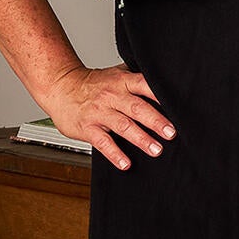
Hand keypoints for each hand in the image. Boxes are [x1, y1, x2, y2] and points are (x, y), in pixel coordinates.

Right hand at [44, 62, 175, 171]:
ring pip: (123, 126)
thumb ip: (137, 79)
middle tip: (171, 133)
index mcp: (122, 81)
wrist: (60, 86)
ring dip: (141, 139)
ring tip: (156, 150)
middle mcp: (112, 96)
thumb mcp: (116, 74)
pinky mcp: (88, 128)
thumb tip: (165, 84)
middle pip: (137, 108)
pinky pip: (103, 142)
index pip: (145, 86)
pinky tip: (125, 163)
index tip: (177, 108)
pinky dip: (115, 154)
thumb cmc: (93, 83)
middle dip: (156, 121)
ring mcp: (99, 112)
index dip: (161, 96)